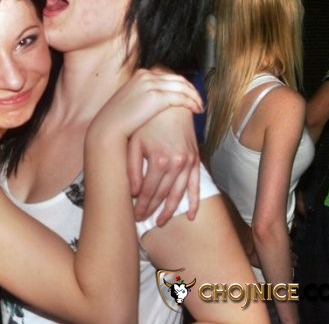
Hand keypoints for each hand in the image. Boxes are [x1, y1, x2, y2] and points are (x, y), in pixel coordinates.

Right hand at [90, 68, 202, 141]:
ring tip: (200, 106)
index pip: (167, 75)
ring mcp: (152, 85)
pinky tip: (197, 110)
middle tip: (199, 100)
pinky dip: (192, 102)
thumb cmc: (117, 120)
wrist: (109, 127)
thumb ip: (140, 96)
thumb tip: (150, 102)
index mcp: (140, 75)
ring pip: (183, 86)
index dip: (181, 85)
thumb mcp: (128, 101)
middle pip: (177, 79)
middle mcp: (147, 76)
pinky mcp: (157, 96)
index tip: (187, 94)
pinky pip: (182, 97)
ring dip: (195, 96)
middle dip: (191, 89)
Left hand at [128, 106, 199, 224]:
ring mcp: (188, 162)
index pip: (147, 192)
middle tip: (141, 221)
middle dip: (151, 210)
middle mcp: (176, 163)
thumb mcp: (134, 142)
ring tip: (160, 222)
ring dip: (169, 210)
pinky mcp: (195, 160)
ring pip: (178, 194)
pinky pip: (196, 185)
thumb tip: (133, 193)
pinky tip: (190, 215)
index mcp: (159, 160)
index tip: (133, 216)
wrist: (171, 104)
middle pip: (162, 195)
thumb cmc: (147, 122)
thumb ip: (132, 168)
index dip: (140, 206)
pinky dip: (193, 201)